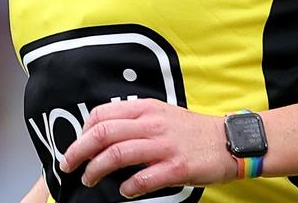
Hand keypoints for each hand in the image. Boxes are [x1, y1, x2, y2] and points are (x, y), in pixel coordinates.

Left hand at [59, 98, 238, 197]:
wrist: (229, 141)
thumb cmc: (192, 131)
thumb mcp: (162, 114)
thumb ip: (135, 119)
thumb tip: (103, 133)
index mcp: (146, 108)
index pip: (102, 114)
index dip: (83, 131)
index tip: (77, 145)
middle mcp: (152, 123)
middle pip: (103, 133)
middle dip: (79, 151)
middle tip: (68, 165)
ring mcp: (164, 146)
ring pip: (117, 154)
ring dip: (96, 169)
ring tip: (89, 179)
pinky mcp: (177, 167)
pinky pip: (143, 178)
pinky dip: (127, 186)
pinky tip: (123, 190)